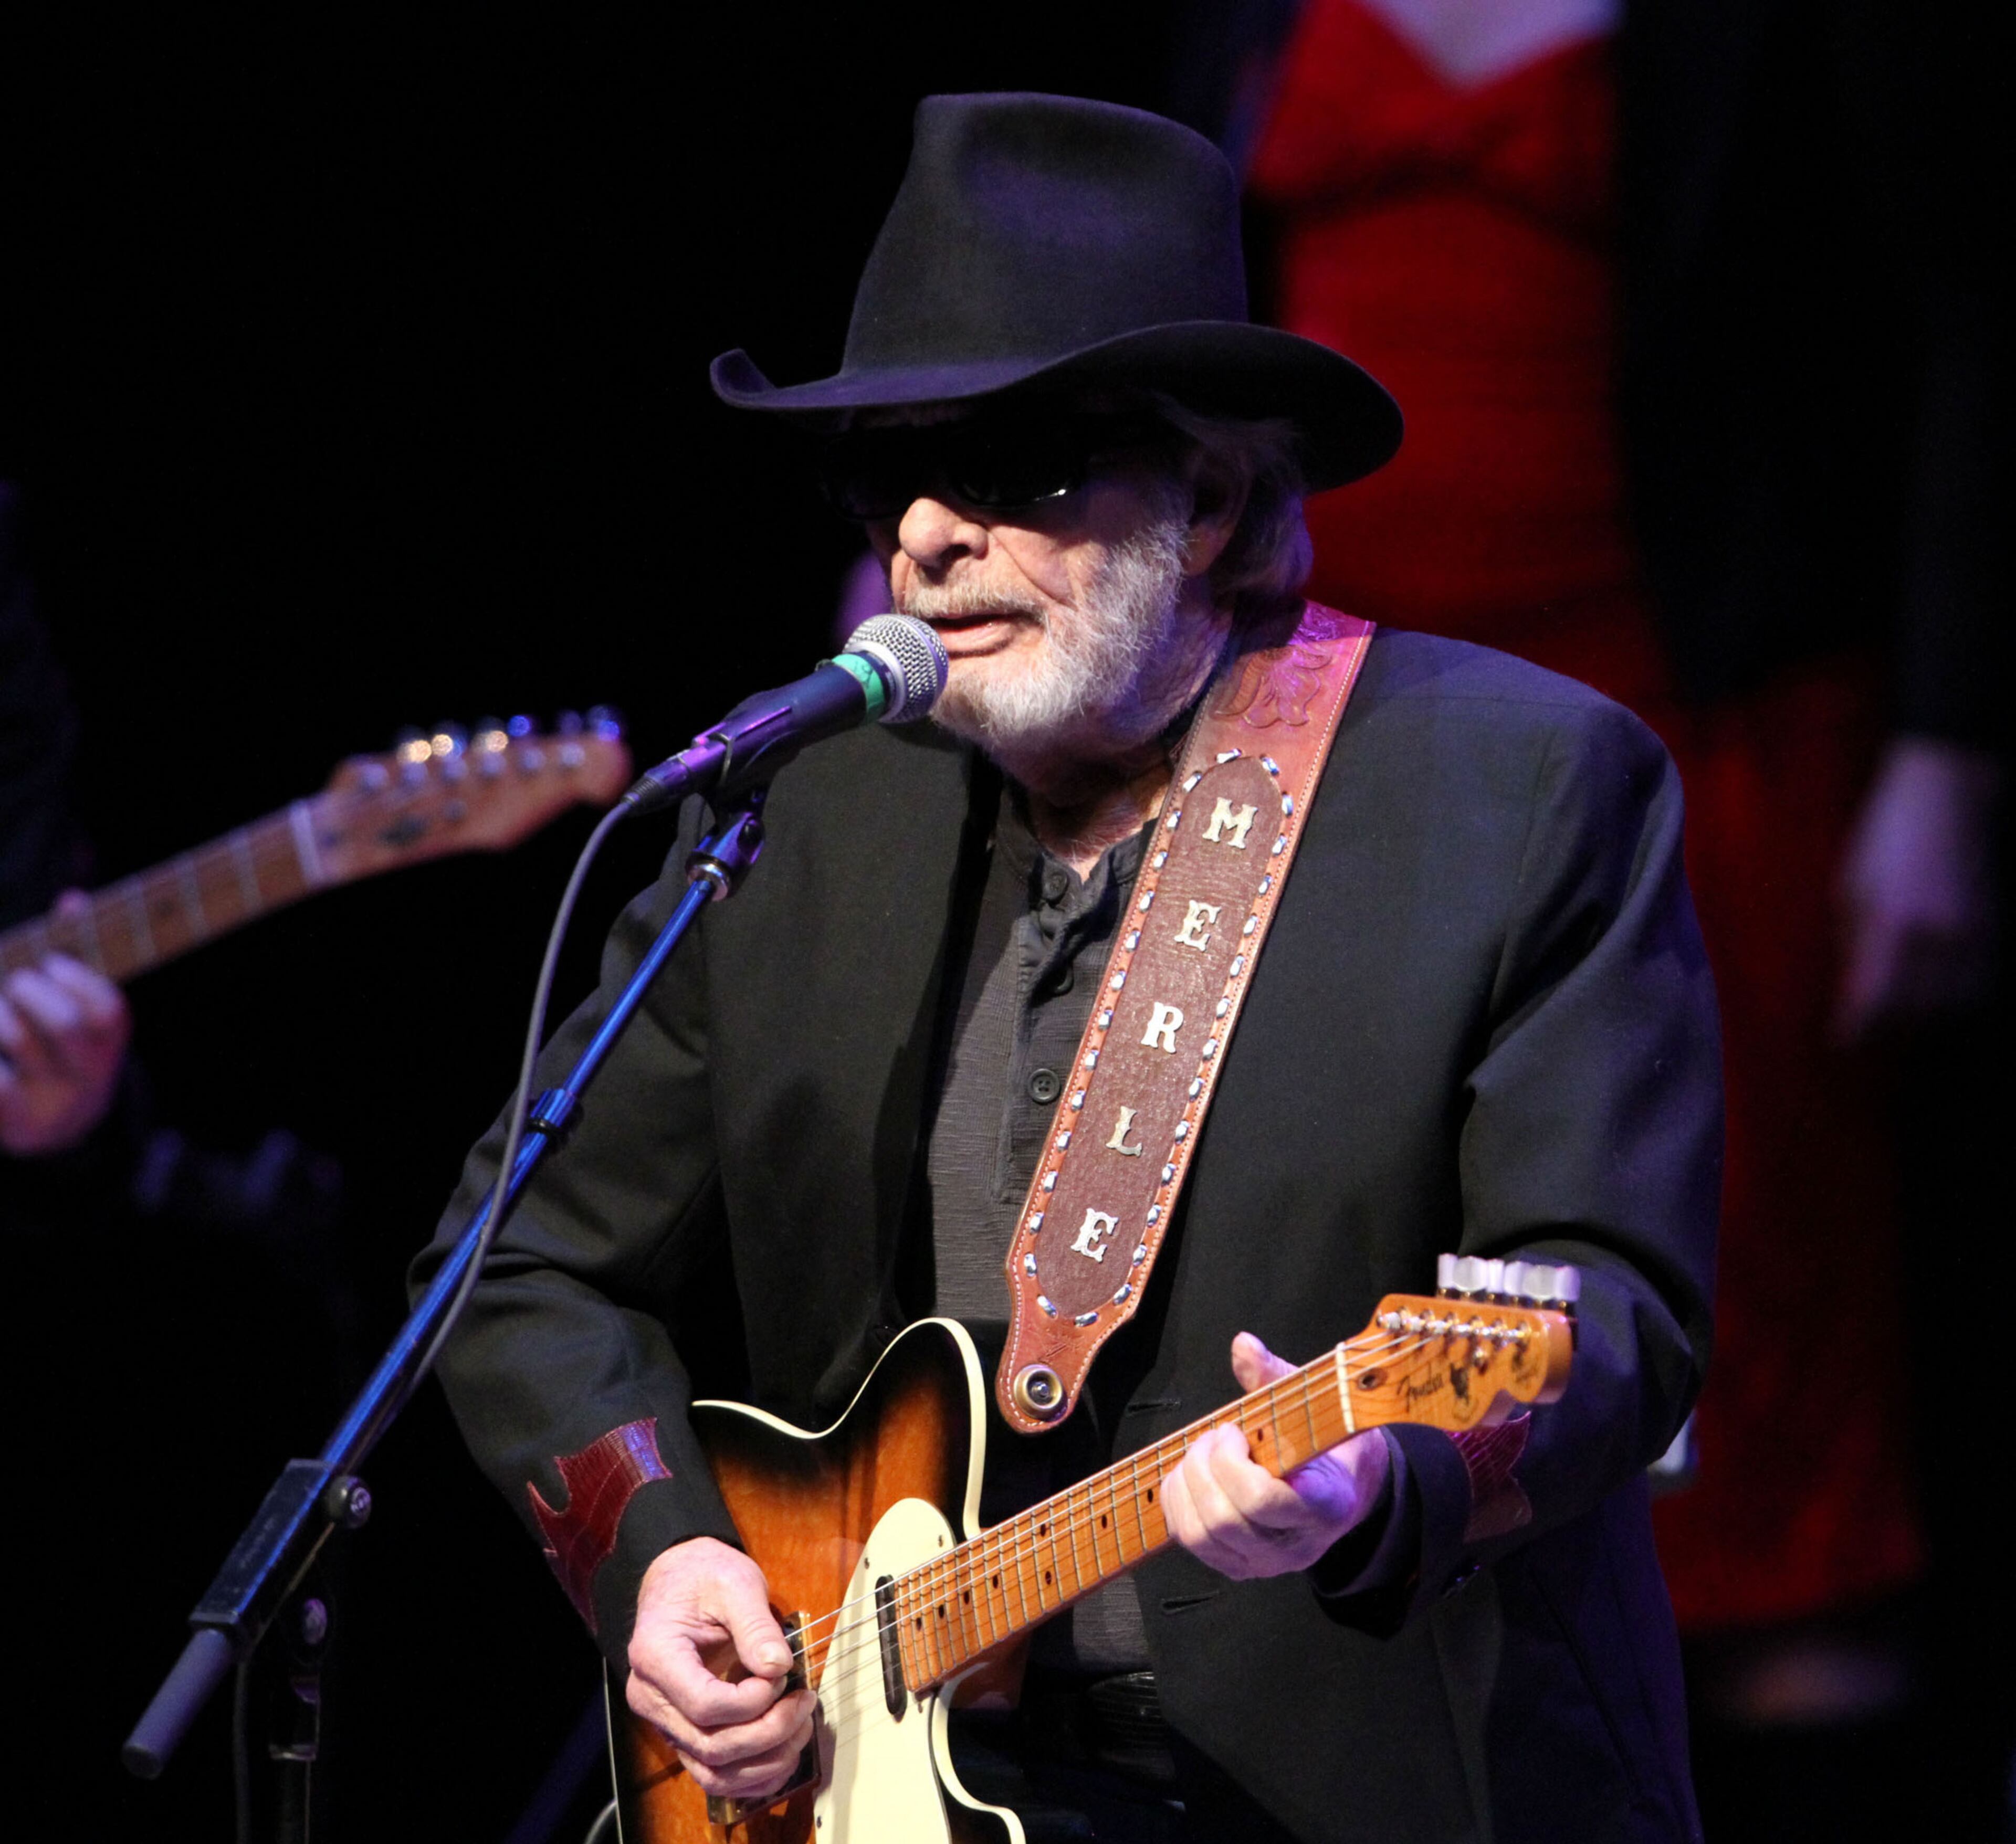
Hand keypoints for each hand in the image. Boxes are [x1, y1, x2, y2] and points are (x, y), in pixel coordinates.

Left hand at [0, 899, 131, 1154]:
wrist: (55, 1130)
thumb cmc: (58, 1051)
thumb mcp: (78, 1012)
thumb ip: (76, 956)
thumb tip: (73, 899)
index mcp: (110, 1048)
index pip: (110, 1012)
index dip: (81, 980)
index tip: (53, 962)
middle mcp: (88, 1078)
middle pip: (66, 1025)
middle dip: (33, 991)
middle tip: (17, 981)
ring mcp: (51, 1102)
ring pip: (21, 1043)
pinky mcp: (14, 1122)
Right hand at [626, 1536, 815, 1804]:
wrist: (680, 1581)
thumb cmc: (703, 1577)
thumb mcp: (734, 1582)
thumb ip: (755, 1624)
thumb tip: (778, 1667)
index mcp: (655, 1656)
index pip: (705, 1704)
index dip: (753, 1701)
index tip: (782, 1675)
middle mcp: (652, 1699)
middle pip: (712, 1746)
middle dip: (769, 1732)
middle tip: (804, 1701)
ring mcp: (666, 1722)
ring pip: (713, 1773)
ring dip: (765, 1761)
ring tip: (800, 1726)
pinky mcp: (685, 1734)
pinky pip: (715, 1775)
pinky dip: (754, 1776)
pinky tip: (785, 1752)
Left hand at [1162, 1332, 1390, 1579]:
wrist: (1346, 1490)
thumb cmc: (1327, 1441)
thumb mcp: (1313, 1403)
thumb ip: (1275, 1377)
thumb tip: (1243, 1345)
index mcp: (1325, 1505)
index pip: (1265, 1501)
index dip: (1234, 1464)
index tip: (1236, 1431)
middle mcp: (1296, 1546)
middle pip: (1225, 1519)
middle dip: (1204, 1467)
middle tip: (1216, 1435)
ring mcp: (1266, 1564)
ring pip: (1202, 1535)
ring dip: (1187, 1484)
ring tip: (1202, 1453)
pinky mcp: (1238, 1567)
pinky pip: (1190, 1542)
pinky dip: (1177, 1503)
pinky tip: (1191, 1475)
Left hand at [1836, 737, 2001, 1039]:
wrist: (1950, 796)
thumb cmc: (1887, 838)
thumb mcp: (1851, 887)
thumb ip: (1851, 943)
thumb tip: (1847, 993)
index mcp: (1893, 922)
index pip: (1874, 998)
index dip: (1855, 1027)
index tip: (1841, 1039)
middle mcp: (1939, 935)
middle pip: (1913, 1008)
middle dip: (1885, 1020)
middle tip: (1865, 1019)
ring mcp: (1975, 933)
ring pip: (1949, 1002)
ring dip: (1920, 1010)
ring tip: (1897, 1002)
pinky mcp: (1997, 930)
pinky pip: (1976, 982)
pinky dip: (1953, 993)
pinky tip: (1933, 984)